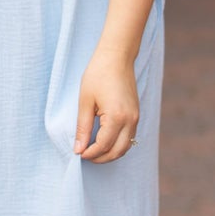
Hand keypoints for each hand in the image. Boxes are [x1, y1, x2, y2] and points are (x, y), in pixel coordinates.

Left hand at [74, 46, 139, 161]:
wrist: (116, 57)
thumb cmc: (98, 74)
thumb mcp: (85, 101)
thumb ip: (82, 127)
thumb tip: (78, 149)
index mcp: (116, 117)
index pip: (103, 146)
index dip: (90, 153)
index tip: (78, 153)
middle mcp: (130, 120)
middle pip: (117, 151)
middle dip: (101, 158)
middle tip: (85, 155)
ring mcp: (136, 118)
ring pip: (126, 147)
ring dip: (110, 153)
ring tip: (93, 151)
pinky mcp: (136, 114)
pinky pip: (129, 137)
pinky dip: (118, 144)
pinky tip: (104, 141)